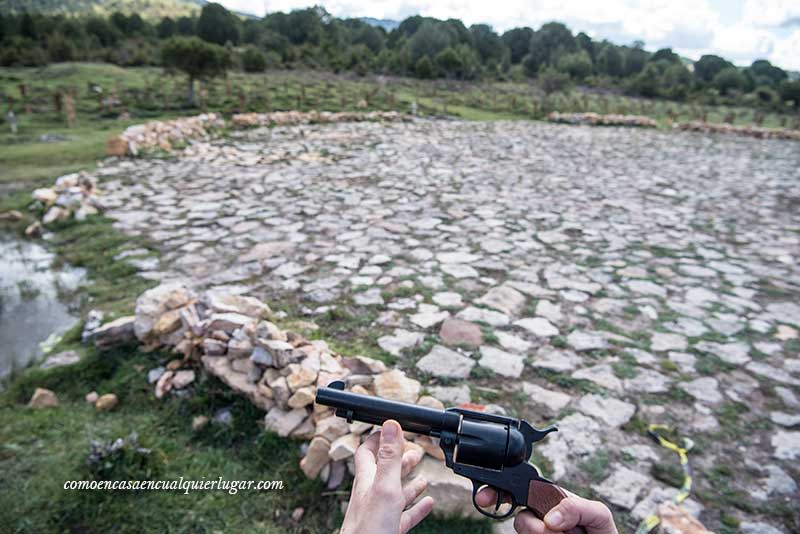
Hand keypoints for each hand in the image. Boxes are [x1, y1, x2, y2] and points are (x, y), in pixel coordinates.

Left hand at [340, 420, 434, 533]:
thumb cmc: (369, 528)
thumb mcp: (384, 487)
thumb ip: (389, 457)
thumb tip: (390, 424)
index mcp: (368, 480)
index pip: (369, 451)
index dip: (380, 438)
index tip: (394, 427)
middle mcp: (372, 494)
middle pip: (386, 470)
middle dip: (401, 459)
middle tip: (416, 450)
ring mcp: (380, 513)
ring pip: (397, 493)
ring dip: (411, 482)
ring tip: (424, 475)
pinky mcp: (389, 530)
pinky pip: (405, 515)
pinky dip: (418, 507)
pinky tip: (428, 504)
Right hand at [476, 487, 616, 533]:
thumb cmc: (602, 532)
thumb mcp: (597, 514)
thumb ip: (576, 508)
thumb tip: (550, 519)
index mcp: (551, 499)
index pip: (521, 487)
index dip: (500, 489)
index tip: (488, 496)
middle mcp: (540, 516)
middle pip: (519, 516)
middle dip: (527, 525)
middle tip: (546, 532)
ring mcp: (537, 532)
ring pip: (523, 530)